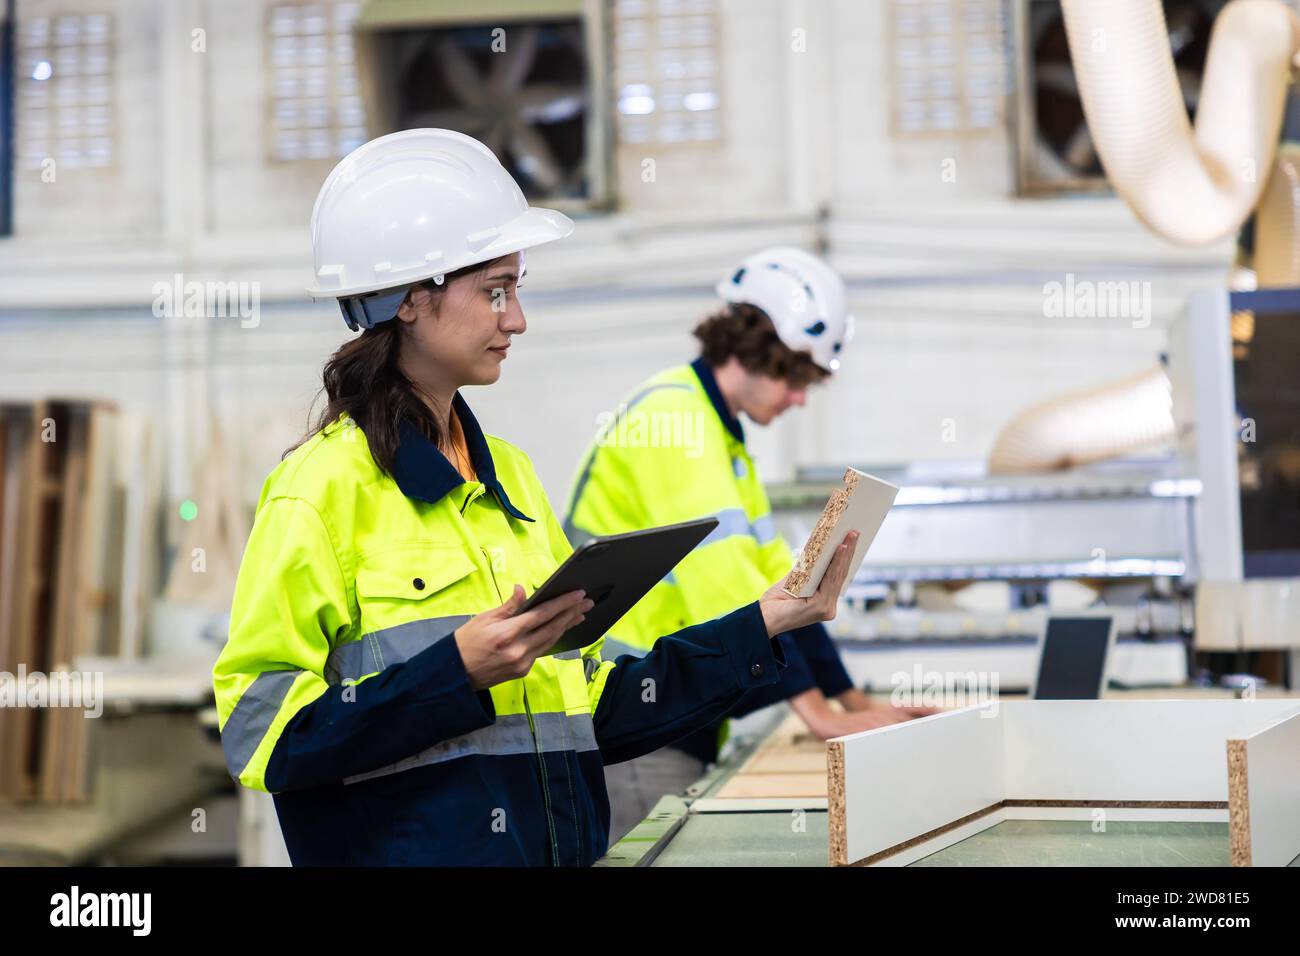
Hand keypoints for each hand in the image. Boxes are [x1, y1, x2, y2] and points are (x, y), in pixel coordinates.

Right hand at [454, 585, 593, 690]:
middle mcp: (518, 650)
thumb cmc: (466, 642)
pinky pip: (542, 651)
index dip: (562, 603)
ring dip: (566, 626)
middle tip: (587, 602)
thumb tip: (522, 590)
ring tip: (580, 614)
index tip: (577, 594)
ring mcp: (522, 663)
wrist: (456, 674)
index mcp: (506, 633)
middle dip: (572, 613)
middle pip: (552, 628)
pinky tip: (560, 629)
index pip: (542, 614)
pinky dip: (552, 638)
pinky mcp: (522, 671)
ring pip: (550, 640)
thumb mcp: (483, 618)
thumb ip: (508, 606)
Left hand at [758, 531, 857, 636]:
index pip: (837, 576)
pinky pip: (831, 579)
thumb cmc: (776, 599)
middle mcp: (828, 607)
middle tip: (855, 531)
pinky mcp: (822, 607)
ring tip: (850, 535)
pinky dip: (837, 561)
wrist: (763, 618)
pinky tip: (840, 547)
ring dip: (845, 553)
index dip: (846, 557)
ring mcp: (827, 608)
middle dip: (849, 551)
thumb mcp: (796, 579)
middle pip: (840, 574)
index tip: (852, 539)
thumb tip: (822, 545)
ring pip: (838, 575)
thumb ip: (810, 567)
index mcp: (824, 601)